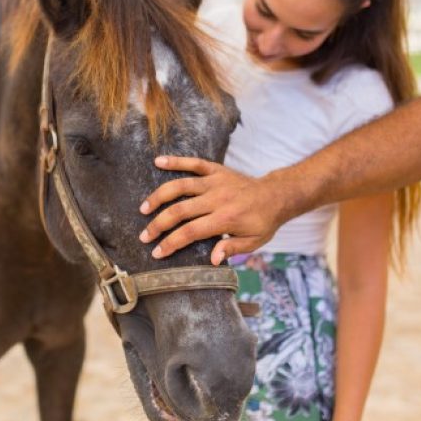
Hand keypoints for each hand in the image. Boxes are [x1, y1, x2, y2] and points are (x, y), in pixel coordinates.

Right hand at [138, 156, 282, 263]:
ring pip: (181, 186)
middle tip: (144, 235)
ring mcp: (215, 182)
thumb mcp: (253, 242)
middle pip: (180, 211)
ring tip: (143, 208)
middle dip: (158, 224)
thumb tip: (212, 260)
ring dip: (159, 196)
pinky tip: (158, 161)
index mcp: (225, 219)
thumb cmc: (263, 222)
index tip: (157, 252)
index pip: (190, 232)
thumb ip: (231, 249)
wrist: (276, 196)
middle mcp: (217, 199)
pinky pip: (194, 163)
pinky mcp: (216, 170)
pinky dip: (176, 161)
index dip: (171, 243)